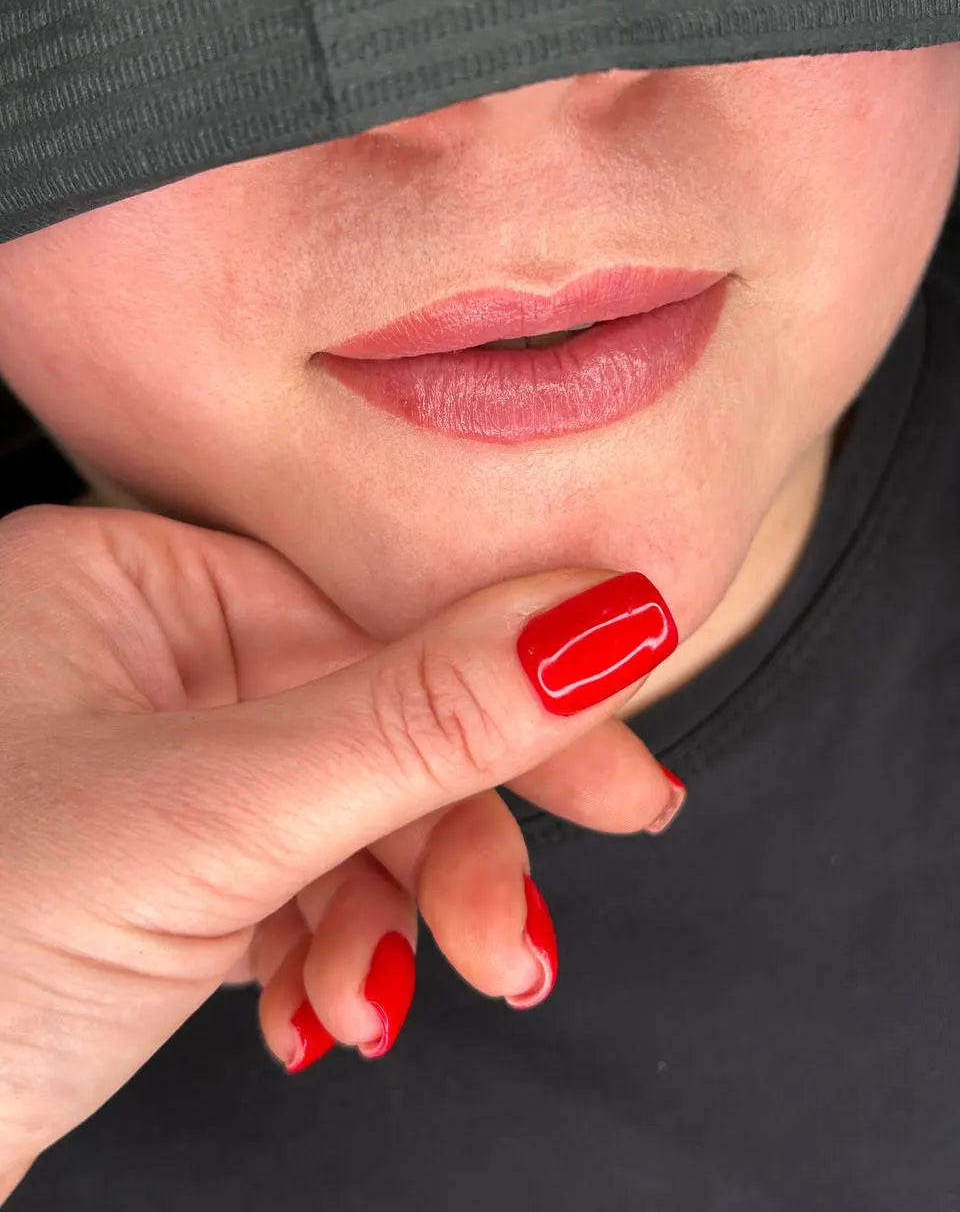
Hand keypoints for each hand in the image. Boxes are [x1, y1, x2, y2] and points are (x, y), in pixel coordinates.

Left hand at [0, 504, 681, 1190]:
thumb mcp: (218, 818)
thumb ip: (424, 720)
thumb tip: (599, 626)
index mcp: (131, 584)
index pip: (379, 621)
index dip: (514, 701)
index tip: (622, 770)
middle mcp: (140, 659)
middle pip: (375, 731)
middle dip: (449, 849)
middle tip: (517, 942)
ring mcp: (154, 767)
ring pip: (348, 823)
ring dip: (388, 924)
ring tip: (374, 1005)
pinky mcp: (164, 867)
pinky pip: (299, 886)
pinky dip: (329, 955)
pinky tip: (316, 1012)